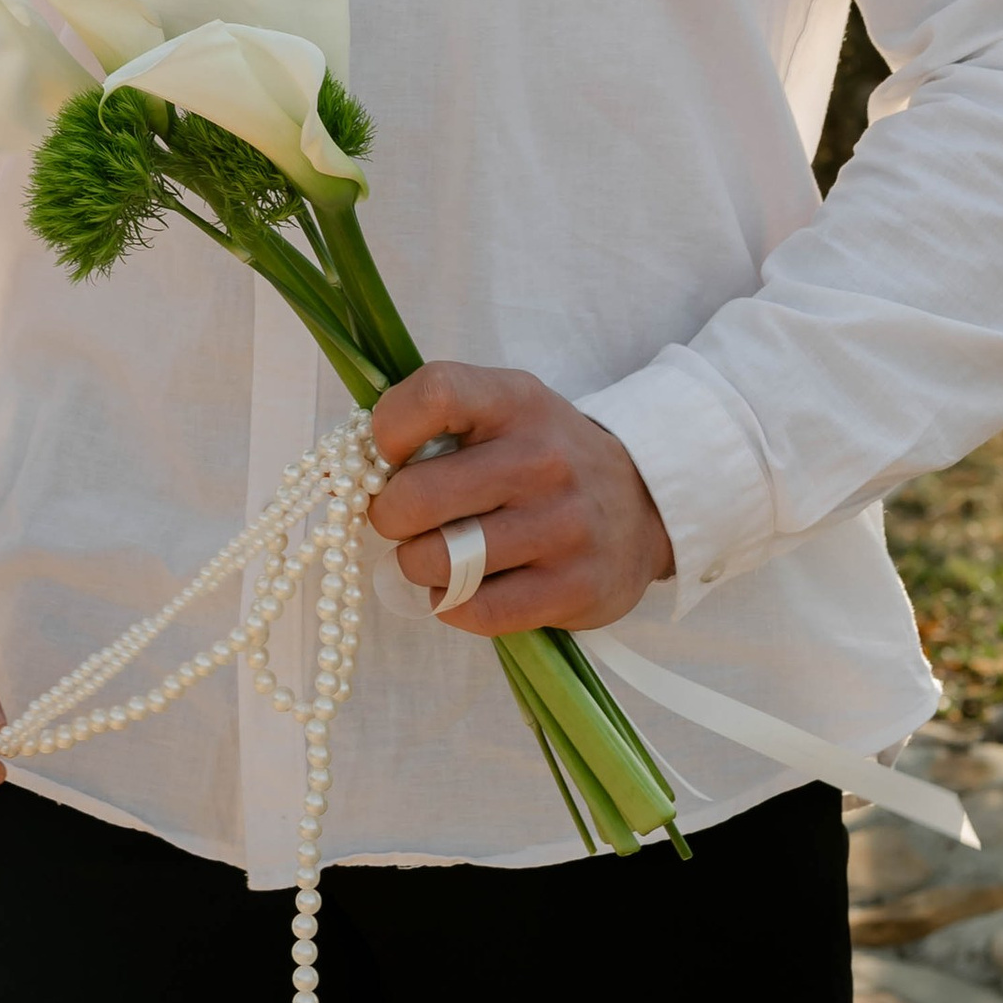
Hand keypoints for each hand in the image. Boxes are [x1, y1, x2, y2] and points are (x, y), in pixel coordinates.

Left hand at [367, 361, 673, 634]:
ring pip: (437, 560)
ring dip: (416, 564)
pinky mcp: (572, 589)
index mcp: (516, 401)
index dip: (388, 428)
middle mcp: (542, 460)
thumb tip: (357, 461)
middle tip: (403, 518)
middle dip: (390, 515)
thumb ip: (438, 421)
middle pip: (418, 496)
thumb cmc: (545, 457)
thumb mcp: (505, 411)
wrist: (646, 505)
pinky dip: (449, 603)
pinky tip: (461, 586)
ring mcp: (562, 527)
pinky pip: (472, 609)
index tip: (386, 454)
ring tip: (435, 553)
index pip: (434, 394)